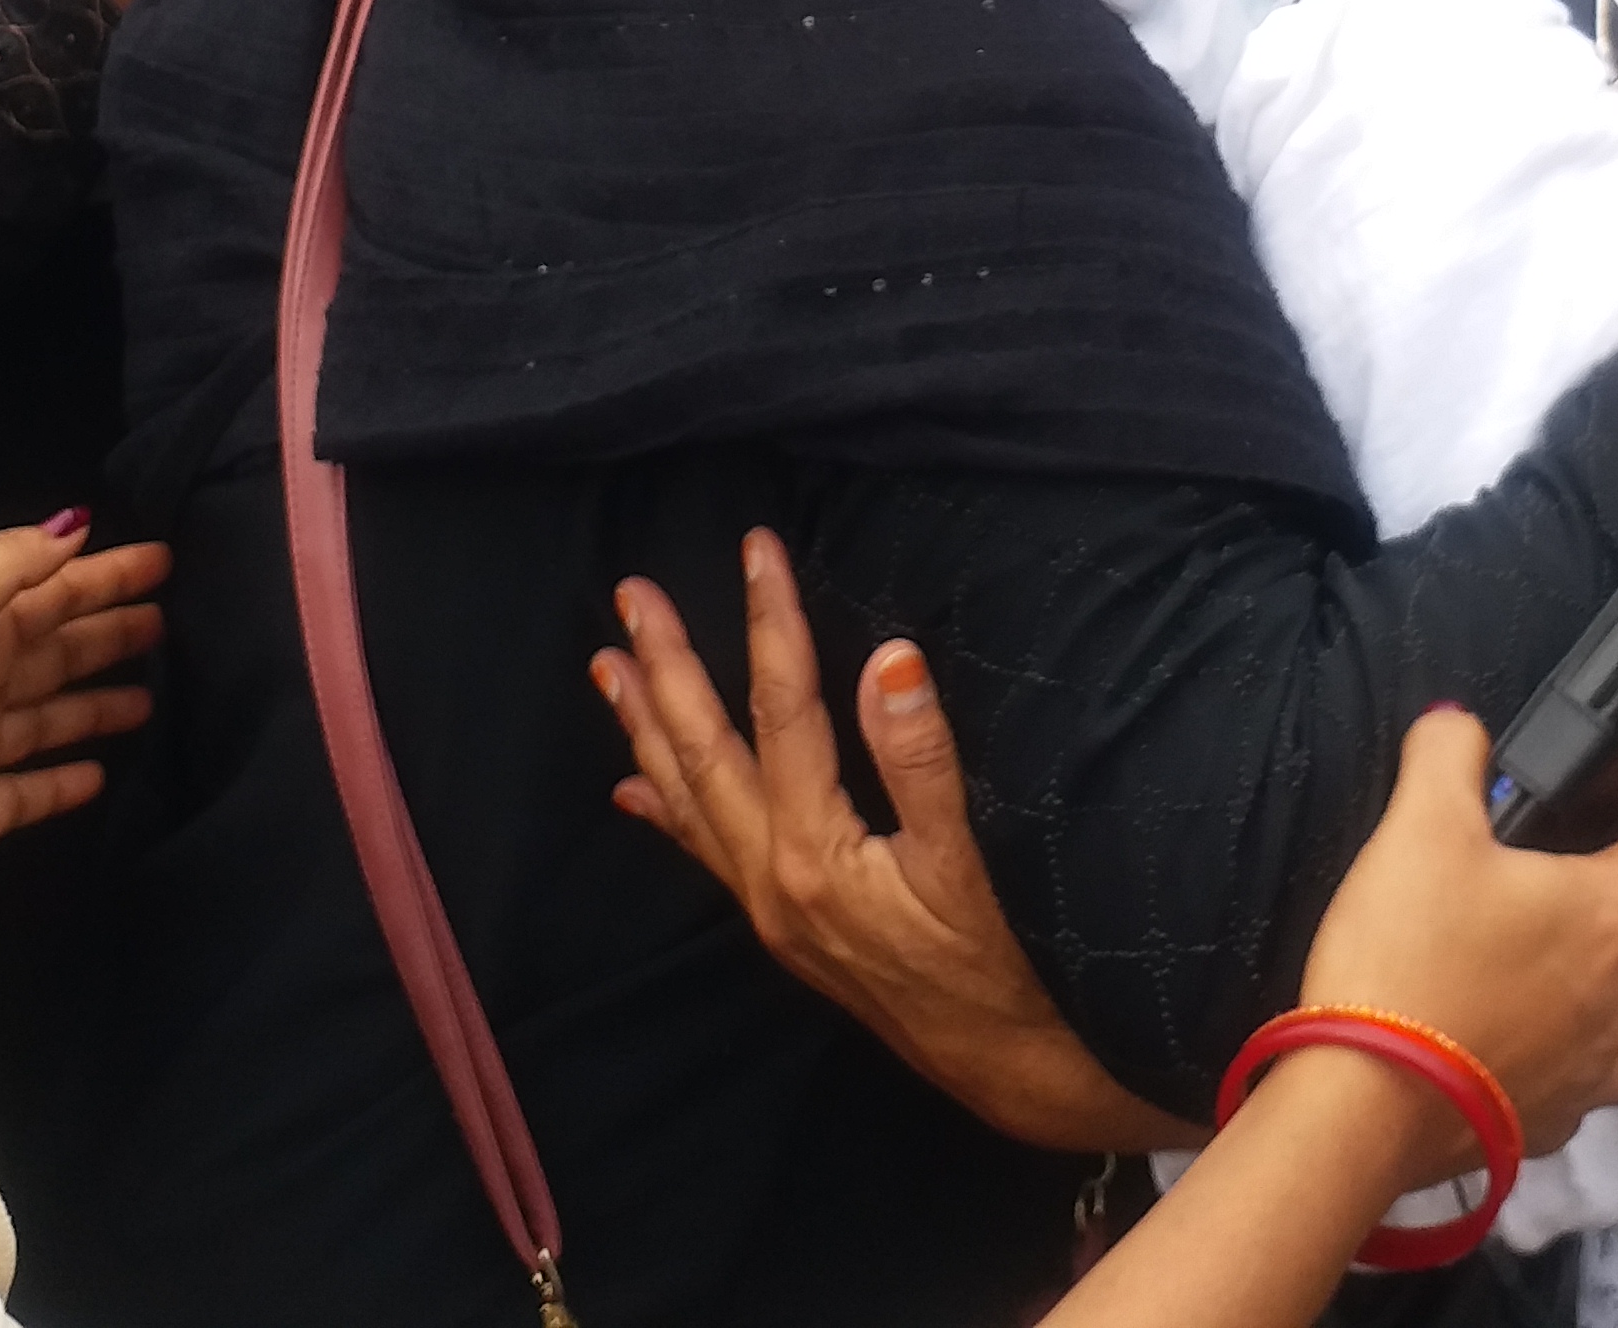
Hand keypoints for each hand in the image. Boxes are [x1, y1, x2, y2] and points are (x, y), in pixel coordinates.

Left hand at [596, 532, 1187, 1152]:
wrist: (1010, 1070)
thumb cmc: (1005, 966)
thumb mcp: (975, 862)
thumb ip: (924, 759)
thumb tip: (889, 656)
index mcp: (815, 852)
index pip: (781, 710)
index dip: (768, 622)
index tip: (757, 547)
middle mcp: (772, 879)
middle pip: (705, 753)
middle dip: (668, 668)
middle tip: (630, 595)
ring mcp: (770, 907)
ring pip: (690, 799)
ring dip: (648, 726)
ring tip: (608, 666)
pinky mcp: (784, 926)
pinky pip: (705, 853)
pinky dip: (666, 811)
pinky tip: (636, 788)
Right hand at [1294, 706, 1617, 1165]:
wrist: (1359, 1113)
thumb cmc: (1405, 962)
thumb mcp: (1416, 829)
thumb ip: (1447, 756)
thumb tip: (1460, 728)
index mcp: (1614, 913)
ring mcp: (1596, 1071)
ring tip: (1587, 958)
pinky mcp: (1555, 1122)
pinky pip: (1598, 1080)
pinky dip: (1584, 1048)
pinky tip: (1534, 1032)